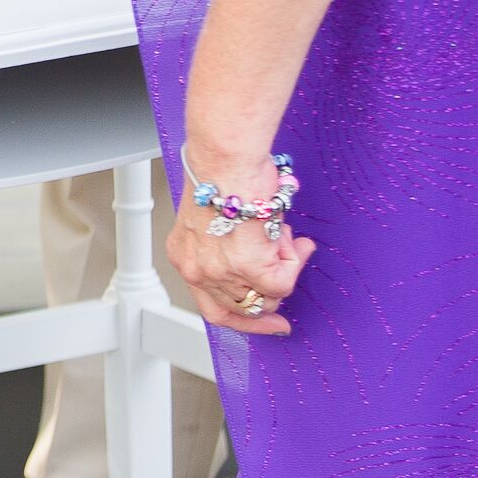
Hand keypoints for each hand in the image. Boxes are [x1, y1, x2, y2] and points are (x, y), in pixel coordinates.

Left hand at [165, 163, 314, 339]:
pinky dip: (293, 262)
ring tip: (284, 235)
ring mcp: (223, 274)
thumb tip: (267, 250)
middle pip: (242, 307)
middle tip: (288, 270)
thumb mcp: (213, 212)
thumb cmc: (220, 168)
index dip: (244, 318)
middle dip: (271, 294)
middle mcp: (199, 271)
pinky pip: (283, 283)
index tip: (267, 319)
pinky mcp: (250, 268)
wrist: (226, 157)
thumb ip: (231, 240)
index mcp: (185, 255)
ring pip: (266, 297)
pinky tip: (288, 236)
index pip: (213, 307)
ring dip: (283, 267)